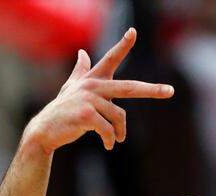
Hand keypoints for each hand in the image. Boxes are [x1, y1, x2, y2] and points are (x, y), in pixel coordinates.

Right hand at [23, 27, 173, 153]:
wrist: (45, 130)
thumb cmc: (62, 110)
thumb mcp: (71, 88)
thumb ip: (81, 70)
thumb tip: (82, 53)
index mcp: (92, 79)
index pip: (111, 58)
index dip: (123, 44)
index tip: (133, 32)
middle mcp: (92, 86)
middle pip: (129, 87)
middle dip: (152, 90)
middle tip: (170, 91)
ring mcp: (89, 99)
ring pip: (119, 117)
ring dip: (118, 132)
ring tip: (114, 139)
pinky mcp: (86, 115)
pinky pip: (109, 130)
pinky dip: (111, 139)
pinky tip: (108, 145)